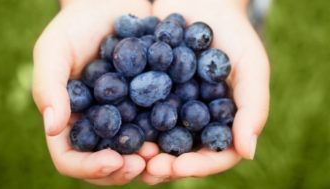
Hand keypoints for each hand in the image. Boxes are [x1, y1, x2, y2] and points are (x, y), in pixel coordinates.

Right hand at [32, 0, 158, 184]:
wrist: (111, 7)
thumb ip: (49, 87)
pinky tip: (180, 134)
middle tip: (146, 164)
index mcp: (71, 121)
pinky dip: (168, 138)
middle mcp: (98, 126)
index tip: (114, 160)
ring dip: (150, 162)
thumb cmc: (76, 27)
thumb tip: (53, 128)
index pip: (71, 159)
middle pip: (107, 164)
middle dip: (126, 169)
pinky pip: (158, 129)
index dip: (90, 167)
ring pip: (135, 153)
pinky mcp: (149, 106)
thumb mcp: (54, 50)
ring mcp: (125, 119)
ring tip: (165, 156)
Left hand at [142, 0, 269, 183]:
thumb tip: (248, 153)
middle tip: (147, 167)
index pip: (214, 156)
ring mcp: (171, 108)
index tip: (178, 166)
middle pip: (182, 154)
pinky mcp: (149, 93)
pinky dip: (126, 122)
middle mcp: (195, 122)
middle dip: (165, 164)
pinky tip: (113, 126)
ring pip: (156, 139)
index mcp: (222, 123)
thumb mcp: (252, 67)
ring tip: (128, 153)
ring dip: (142, 150)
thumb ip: (253, 108)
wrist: (202, 2)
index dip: (198, 165)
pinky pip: (137, 112)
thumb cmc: (234, 35)